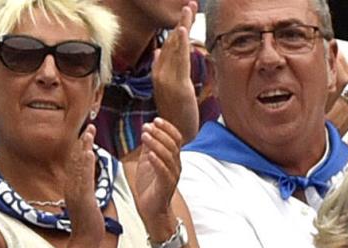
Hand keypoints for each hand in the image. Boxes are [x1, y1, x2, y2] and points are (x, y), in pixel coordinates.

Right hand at [64, 125, 113, 247]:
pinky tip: (89, 153)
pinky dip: (86, 165)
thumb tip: (87, 183)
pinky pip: (84, 179)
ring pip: (79, 166)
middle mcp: (71, 188)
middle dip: (83, 143)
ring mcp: (75, 193)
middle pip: (76, 161)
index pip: (77, 164)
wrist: (86, 241)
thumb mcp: (87, 203)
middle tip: (89, 126)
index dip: (82, 147)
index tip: (88, 133)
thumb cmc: (88, 225)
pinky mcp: (82, 199)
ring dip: (84, 148)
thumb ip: (85, 190)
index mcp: (73, 188)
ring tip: (89, 133)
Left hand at [129, 118, 182, 234]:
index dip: (166, 128)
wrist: (152, 210)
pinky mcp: (166, 185)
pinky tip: (149, 154)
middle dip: (160, 133)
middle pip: (172, 145)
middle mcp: (176, 165)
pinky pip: (163, 171)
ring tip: (145, 136)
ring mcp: (172, 175)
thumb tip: (146, 130)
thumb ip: (148, 148)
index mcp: (173, 159)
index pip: (175, 138)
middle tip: (148, 126)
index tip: (155, 120)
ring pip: (168, 156)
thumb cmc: (150, 186)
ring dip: (156, 144)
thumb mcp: (147, 163)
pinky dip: (157, 161)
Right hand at [151, 5, 199, 141]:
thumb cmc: (175, 114)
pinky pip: (178, 60)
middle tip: (190, 3)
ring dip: (182, 26)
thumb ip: (165, 68)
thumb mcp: (170, 89)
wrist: (175, 135)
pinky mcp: (177, 85)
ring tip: (188, 8)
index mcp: (159, 73)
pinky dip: (179, 43)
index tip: (186, 11)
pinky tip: (182, 29)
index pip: (168, 45)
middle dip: (182, 21)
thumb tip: (157, 50)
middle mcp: (160, 74)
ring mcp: (167, 80)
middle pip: (171, 42)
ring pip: (175, 48)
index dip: (177, 28)